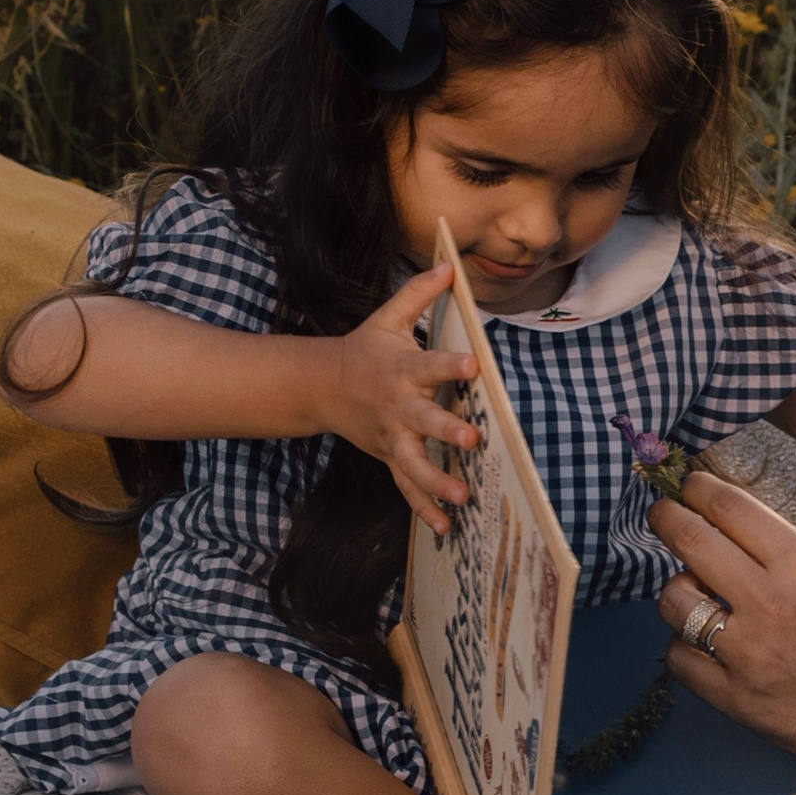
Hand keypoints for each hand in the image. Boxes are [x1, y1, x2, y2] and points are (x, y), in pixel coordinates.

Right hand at [320, 262, 480, 534]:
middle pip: (424, 421)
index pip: (430, 364)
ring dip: (437, 482)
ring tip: (462, 498)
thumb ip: (419, 294)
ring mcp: (392, 437)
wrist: (320, 387)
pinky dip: (424, 508)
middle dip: (447, 431)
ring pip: (414, 463)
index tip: (475, 363)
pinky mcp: (389, 457)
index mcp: (402, 370)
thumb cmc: (365, 350)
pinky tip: (446, 529)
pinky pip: (407, 487)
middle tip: (472, 439)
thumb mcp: (387, 319)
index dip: (452, 364)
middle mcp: (399, 407)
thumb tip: (448, 265)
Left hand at [652, 471, 795, 770]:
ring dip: (677, 592)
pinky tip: (703, 647)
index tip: (686, 489)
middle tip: (661, 516)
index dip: (697, 491)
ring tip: (692, 598)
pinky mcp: (736, 698)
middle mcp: (772, 601)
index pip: (729, 508)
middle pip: (691, 541)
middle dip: (666, 519)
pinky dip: (685, 648)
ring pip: (675, 601)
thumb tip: (726, 538)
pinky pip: (679, 659)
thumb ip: (783, 558)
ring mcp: (749, 651)